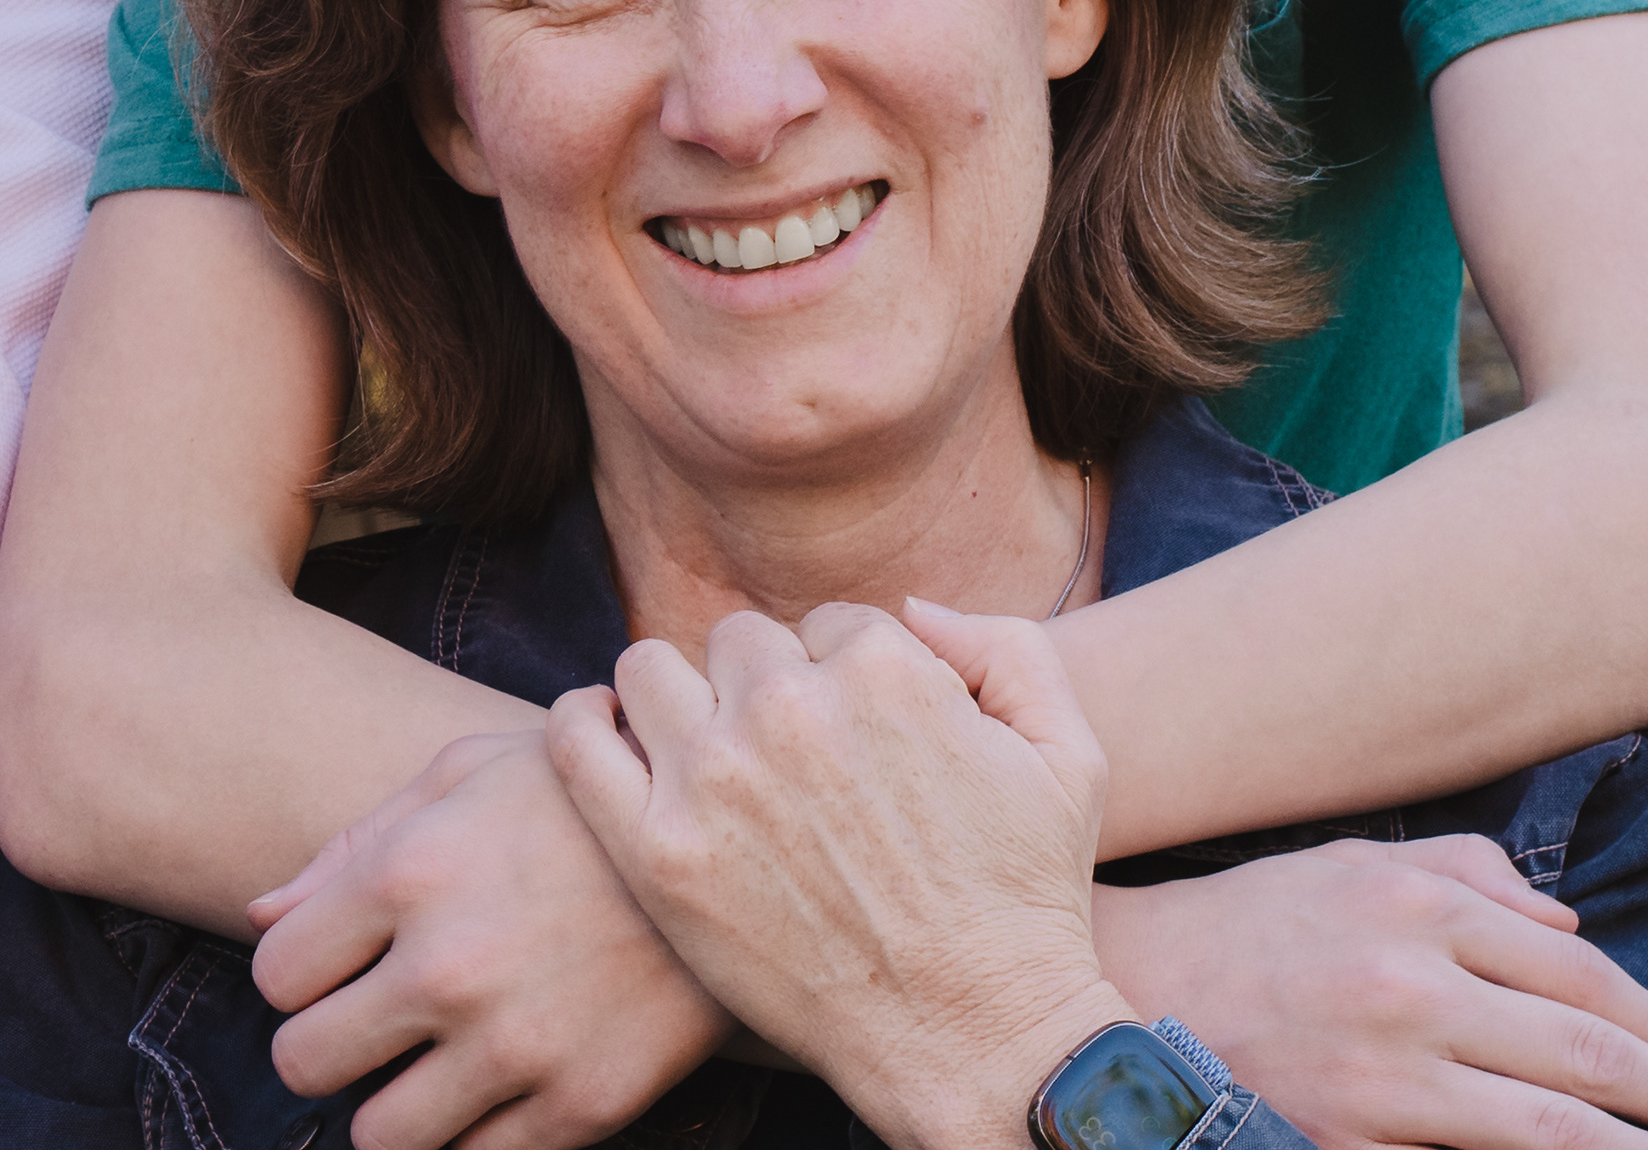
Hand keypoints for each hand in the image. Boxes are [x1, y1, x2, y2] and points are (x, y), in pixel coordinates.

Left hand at [243, 729, 732, 1149]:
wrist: (734, 842)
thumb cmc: (577, 797)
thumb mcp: (464, 775)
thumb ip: (353, 844)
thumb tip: (258, 917)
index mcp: (407, 873)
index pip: (274, 975)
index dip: (294, 974)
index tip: (330, 968)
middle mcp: (449, 967)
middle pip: (306, 1064)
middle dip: (324, 1046)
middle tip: (365, 1026)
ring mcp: (518, 1046)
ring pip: (381, 1137)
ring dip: (390, 1106)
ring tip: (423, 1067)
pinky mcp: (584, 1105)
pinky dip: (471, 1137)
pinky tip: (491, 1090)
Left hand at [549, 597, 1131, 1149]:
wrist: (979, 1038)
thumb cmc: (1027, 901)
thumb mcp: (1069, 754)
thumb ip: (1006, 648)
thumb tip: (912, 608)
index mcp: (882, 670)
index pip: (824, 624)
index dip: (839, 678)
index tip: (850, 737)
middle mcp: (789, 709)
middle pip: (737, 642)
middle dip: (761, 686)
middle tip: (782, 758)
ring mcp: (715, 778)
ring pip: (651, 668)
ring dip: (676, 698)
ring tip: (700, 749)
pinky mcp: (658, 851)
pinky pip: (579, 741)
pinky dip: (584, 724)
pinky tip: (608, 734)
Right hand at [1092, 839, 1647, 1149]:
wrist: (1116, 984)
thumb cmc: (1247, 923)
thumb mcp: (1351, 866)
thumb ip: (1464, 876)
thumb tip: (1566, 925)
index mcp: (1413, 906)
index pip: (1575, 972)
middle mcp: (1406, 983)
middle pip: (1586, 1053)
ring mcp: (1380, 1073)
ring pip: (1551, 1128)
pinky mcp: (1348, 1139)